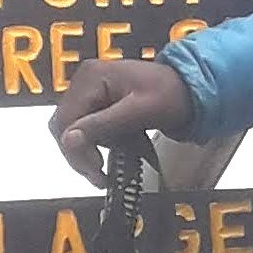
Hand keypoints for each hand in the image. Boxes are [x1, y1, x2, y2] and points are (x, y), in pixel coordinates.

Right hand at [51, 55, 192, 177]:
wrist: (189, 88)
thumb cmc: (171, 94)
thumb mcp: (138, 112)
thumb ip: (102, 125)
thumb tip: (69, 140)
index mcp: (92, 77)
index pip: (64, 121)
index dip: (75, 150)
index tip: (95, 170)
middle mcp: (85, 81)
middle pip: (64, 127)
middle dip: (79, 154)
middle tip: (99, 175)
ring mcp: (90, 90)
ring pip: (72, 131)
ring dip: (87, 152)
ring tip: (107, 167)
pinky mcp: (97, 101)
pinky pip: (85, 128)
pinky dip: (95, 144)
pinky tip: (112, 152)